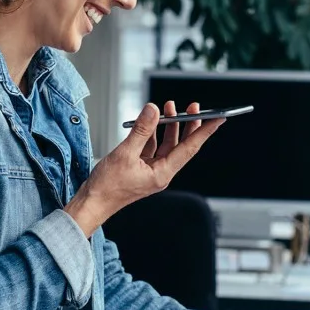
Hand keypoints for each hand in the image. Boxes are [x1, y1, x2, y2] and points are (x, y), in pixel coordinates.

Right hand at [64, 101, 223, 235]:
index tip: (218, 118)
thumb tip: (153, 110)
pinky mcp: (141, 168)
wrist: (91, 203)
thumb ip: (141, 130)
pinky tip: (150, 122)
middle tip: (194, 106)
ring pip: (167, 144)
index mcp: (163, 174)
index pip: (190, 148)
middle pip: (182, 145)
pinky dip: (152, 134)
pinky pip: (152, 147)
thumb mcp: (124, 153)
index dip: (204, 132)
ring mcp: (151, 171)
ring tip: (169, 108)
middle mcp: (161, 173)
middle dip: (188, 125)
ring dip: (169, 126)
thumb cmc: (107, 188)